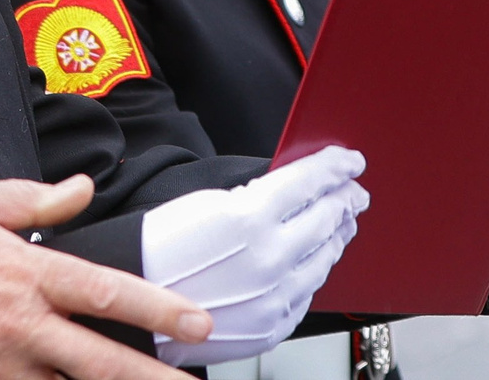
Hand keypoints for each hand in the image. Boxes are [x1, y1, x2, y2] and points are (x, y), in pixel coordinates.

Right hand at [139, 147, 369, 366]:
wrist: (135, 309)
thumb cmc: (156, 251)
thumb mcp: (204, 203)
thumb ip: (254, 197)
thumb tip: (290, 193)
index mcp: (249, 218)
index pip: (309, 182)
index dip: (334, 167)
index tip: (349, 161)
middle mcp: (269, 260)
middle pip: (326, 220)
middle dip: (343, 200)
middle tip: (353, 191)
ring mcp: (274, 298)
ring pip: (325, 260)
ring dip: (336, 236)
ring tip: (341, 223)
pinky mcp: (271, 327)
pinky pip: (307, 295)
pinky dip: (314, 272)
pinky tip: (314, 260)